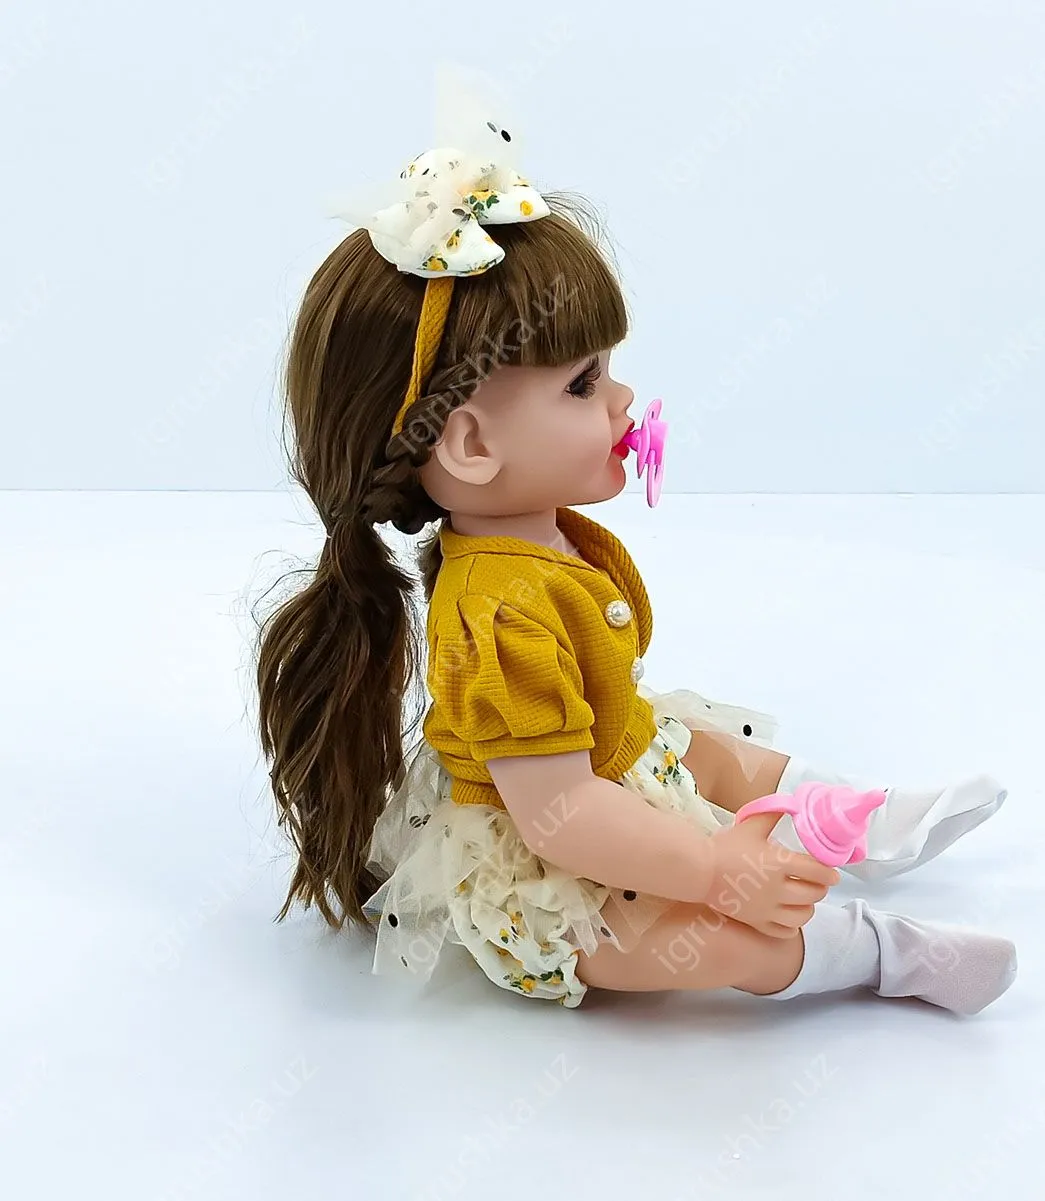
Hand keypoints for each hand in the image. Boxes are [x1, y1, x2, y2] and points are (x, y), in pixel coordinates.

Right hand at [703, 812, 840, 937]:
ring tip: (805, 899)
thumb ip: (773, 813)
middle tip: (818, 882)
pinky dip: (793, 925)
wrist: (699, 871)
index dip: (830, 873)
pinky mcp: (757, 922)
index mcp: (779, 863)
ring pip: (803, 916)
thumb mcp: (750, 825)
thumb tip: (793, 804)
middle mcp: (777, 889)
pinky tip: (789, 914)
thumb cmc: (725, 847)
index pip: (818, 872)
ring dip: (809, 907)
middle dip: (821, 888)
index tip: (832, 873)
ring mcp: (767, 909)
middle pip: (814, 894)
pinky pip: (785, 931)